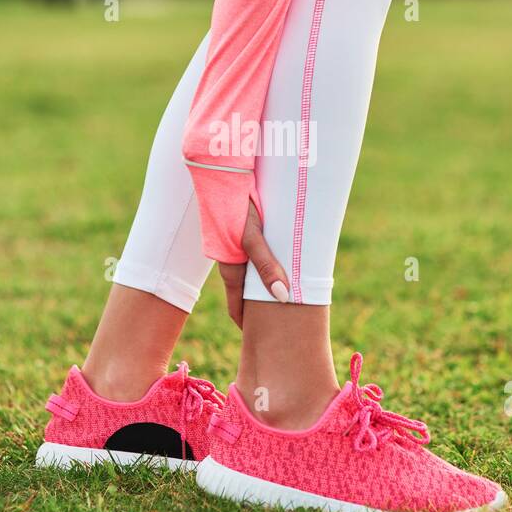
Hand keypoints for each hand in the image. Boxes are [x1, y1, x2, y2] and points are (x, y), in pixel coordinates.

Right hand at [217, 201, 291, 328]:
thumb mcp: (252, 236)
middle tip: (282, 322)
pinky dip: (271, 263)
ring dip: (268, 284)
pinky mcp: (246, 230)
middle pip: (247, 292)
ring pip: (254, 272)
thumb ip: (266, 265)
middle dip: (262, 307)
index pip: (236, 306)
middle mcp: (232, 259)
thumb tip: (283, 296)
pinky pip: (259, 253)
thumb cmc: (234, 204)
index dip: (247, 323)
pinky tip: (286, 261)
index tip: (260, 340)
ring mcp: (238, 245)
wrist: (222, 171)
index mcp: (230, 266)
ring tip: (289, 295)